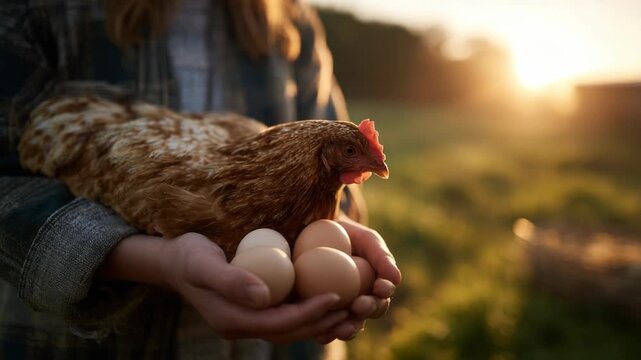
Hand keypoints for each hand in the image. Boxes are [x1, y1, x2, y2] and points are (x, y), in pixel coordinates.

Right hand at [99, 233, 348, 342]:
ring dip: (320, 318)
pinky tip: (328, 293)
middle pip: (290, 330)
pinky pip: (286, 313)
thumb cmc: (187, 254)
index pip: (280, 323)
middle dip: (323, 321)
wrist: (172, 259)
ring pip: (291, 325)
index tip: (337, 297)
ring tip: (349, 305)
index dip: (310, 313)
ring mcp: (248, 318)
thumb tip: (264, 296)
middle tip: (352, 306)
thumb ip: (231, 280)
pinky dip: (308, 307)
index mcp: (233, 319)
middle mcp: (243, 324)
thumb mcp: (203, 263)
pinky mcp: (253, 307)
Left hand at [314, 215, 401, 342]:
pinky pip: (325, 326)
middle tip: (360, 305)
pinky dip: (325, 333)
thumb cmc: (348, 235)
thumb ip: (382, 257)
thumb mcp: (367, 240)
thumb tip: (397, 279)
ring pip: (349, 324)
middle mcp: (362, 301)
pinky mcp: (321, 313)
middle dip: (367, 310)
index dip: (383, 292)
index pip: (383, 293)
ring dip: (348, 329)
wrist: (316, 234)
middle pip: (369, 311)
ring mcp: (343, 309)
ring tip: (342, 329)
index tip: (380, 286)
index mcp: (377, 287)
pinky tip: (321, 335)